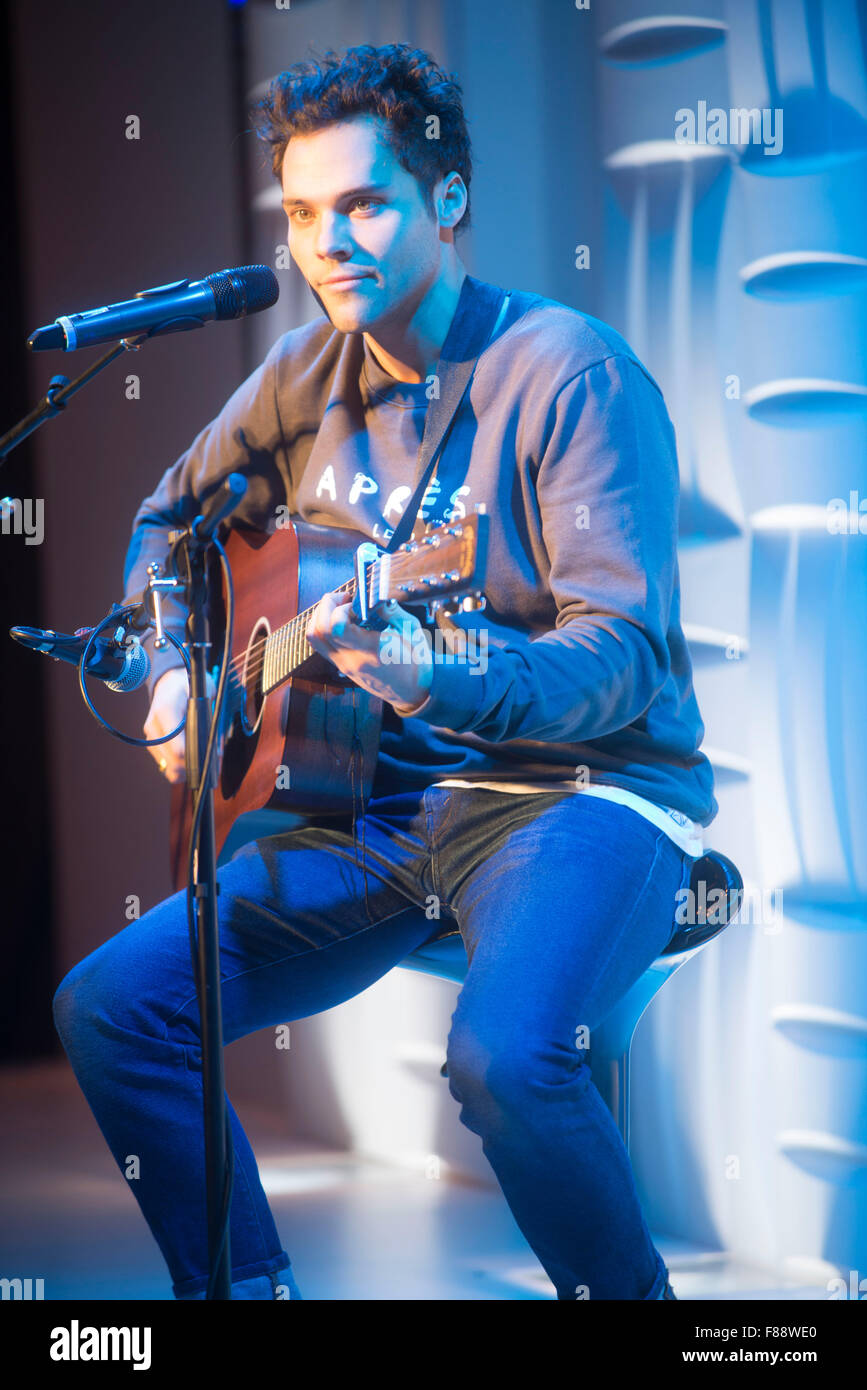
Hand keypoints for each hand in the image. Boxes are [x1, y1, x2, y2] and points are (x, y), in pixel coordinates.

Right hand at [142, 667, 217, 782]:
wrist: (169, 681)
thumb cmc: (190, 686)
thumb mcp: (203, 695)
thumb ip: (208, 722)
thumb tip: (216, 752)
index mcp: (166, 711)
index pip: (178, 747)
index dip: (195, 758)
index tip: (209, 759)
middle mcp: (154, 725)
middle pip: (173, 761)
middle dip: (194, 767)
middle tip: (210, 767)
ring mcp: (151, 736)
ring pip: (168, 767)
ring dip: (187, 771)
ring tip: (203, 765)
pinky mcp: (152, 743)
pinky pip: (165, 765)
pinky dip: (179, 769)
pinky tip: (192, 765)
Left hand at [305, 592, 432, 712]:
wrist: (413, 690)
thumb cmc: (415, 659)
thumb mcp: (411, 629)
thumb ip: (391, 610)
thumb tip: (373, 597)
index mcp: (371, 650)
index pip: (336, 627)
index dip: (341, 608)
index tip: (356, 603)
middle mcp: (352, 659)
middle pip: (318, 630)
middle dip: (326, 606)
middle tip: (344, 598)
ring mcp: (343, 665)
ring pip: (314, 637)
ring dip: (320, 616)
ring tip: (339, 608)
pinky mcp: (341, 667)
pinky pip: (320, 645)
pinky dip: (323, 627)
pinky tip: (341, 621)